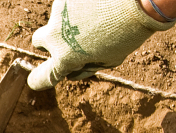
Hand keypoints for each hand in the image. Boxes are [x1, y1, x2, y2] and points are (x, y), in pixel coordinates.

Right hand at [27, 0, 175, 90]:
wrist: (139, 0)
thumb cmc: (129, 32)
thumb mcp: (110, 59)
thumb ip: (86, 68)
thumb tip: (71, 73)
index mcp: (65, 58)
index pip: (41, 77)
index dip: (38, 81)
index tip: (36, 82)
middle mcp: (55, 36)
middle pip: (39, 40)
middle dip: (49, 41)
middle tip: (69, 38)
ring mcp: (58, 14)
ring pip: (58, 19)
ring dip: (72, 20)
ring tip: (98, 16)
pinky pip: (68, 4)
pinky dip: (80, 6)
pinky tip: (98, 5)